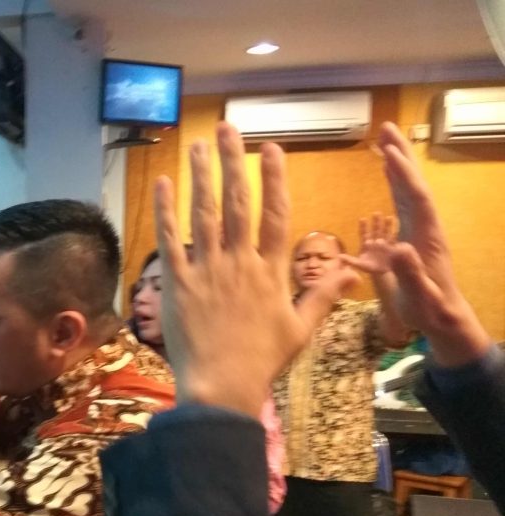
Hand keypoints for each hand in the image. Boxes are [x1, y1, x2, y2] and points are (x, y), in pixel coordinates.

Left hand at [155, 122, 357, 416]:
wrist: (222, 385)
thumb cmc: (262, 361)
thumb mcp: (300, 329)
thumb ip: (321, 296)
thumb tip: (351, 273)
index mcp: (271, 271)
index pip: (275, 214)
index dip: (274, 178)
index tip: (271, 149)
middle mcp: (240, 262)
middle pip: (238, 202)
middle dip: (233, 162)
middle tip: (228, 129)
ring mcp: (208, 271)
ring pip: (204, 213)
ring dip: (201, 175)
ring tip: (197, 145)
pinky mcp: (178, 283)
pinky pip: (171, 240)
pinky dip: (167, 210)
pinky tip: (165, 184)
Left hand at [341, 213, 395, 275]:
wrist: (383, 273)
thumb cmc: (370, 268)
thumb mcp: (360, 265)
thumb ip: (350, 260)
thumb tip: (339, 256)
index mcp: (366, 245)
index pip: (364, 234)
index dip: (363, 227)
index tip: (362, 219)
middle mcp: (375, 242)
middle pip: (375, 230)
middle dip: (376, 222)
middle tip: (376, 213)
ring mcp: (384, 244)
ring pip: (385, 232)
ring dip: (386, 225)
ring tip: (388, 217)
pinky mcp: (392, 247)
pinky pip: (393, 237)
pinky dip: (395, 231)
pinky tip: (397, 227)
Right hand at [372, 122, 491, 365]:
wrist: (443, 318)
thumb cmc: (429, 311)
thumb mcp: (418, 297)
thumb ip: (410, 274)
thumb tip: (399, 247)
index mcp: (427, 238)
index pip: (417, 199)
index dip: (403, 176)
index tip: (388, 153)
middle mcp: (425, 227)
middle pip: (414, 185)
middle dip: (401, 157)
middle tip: (387, 129)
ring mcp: (419, 229)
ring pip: (409, 189)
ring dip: (397, 163)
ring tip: (383, 139)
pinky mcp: (411, 233)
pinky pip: (402, 201)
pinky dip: (394, 181)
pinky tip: (385, 169)